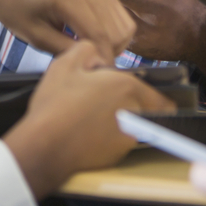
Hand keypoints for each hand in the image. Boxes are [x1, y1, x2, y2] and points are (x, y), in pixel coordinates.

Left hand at [0, 0, 134, 61]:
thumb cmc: (17, 10)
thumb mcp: (37, 37)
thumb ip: (67, 51)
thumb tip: (95, 64)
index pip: (100, 36)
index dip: (102, 61)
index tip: (95, 77)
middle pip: (117, 32)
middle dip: (108, 53)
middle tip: (89, 65)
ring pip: (123, 25)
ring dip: (113, 44)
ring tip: (90, 52)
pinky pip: (119, 16)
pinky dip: (113, 32)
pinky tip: (92, 39)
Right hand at [1, 40, 174, 196]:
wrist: (45, 146)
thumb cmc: (55, 106)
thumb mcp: (65, 63)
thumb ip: (88, 49)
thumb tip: (97, 54)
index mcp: (125, 86)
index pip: (159, 95)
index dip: (145, 91)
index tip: (133, 92)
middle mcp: (134, 112)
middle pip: (145, 109)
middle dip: (130, 103)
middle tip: (102, 101)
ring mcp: (127, 137)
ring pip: (132, 125)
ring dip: (119, 121)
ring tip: (90, 118)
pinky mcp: (117, 156)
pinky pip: (119, 142)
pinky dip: (108, 138)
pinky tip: (87, 133)